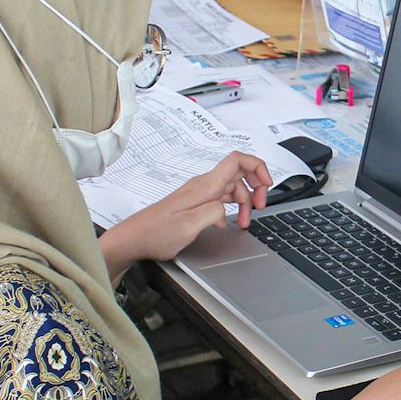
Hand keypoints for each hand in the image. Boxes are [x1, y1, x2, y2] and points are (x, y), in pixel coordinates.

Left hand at [99, 151, 271, 276]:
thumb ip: (213, 212)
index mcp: (204, 186)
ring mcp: (199, 193)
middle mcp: (203, 185)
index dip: (258, 167)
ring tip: (244, 222)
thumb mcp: (188, 226)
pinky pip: (221, 198)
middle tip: (259, 208)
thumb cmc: (155, 234)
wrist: (133, 239)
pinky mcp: (196, 203)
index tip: (267, 185)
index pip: (238, 160)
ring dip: (244, 203)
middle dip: (256, 188)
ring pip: (232, 187)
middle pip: (240, 173)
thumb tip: (227, 207)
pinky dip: (231, 208)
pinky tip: (228, 222)